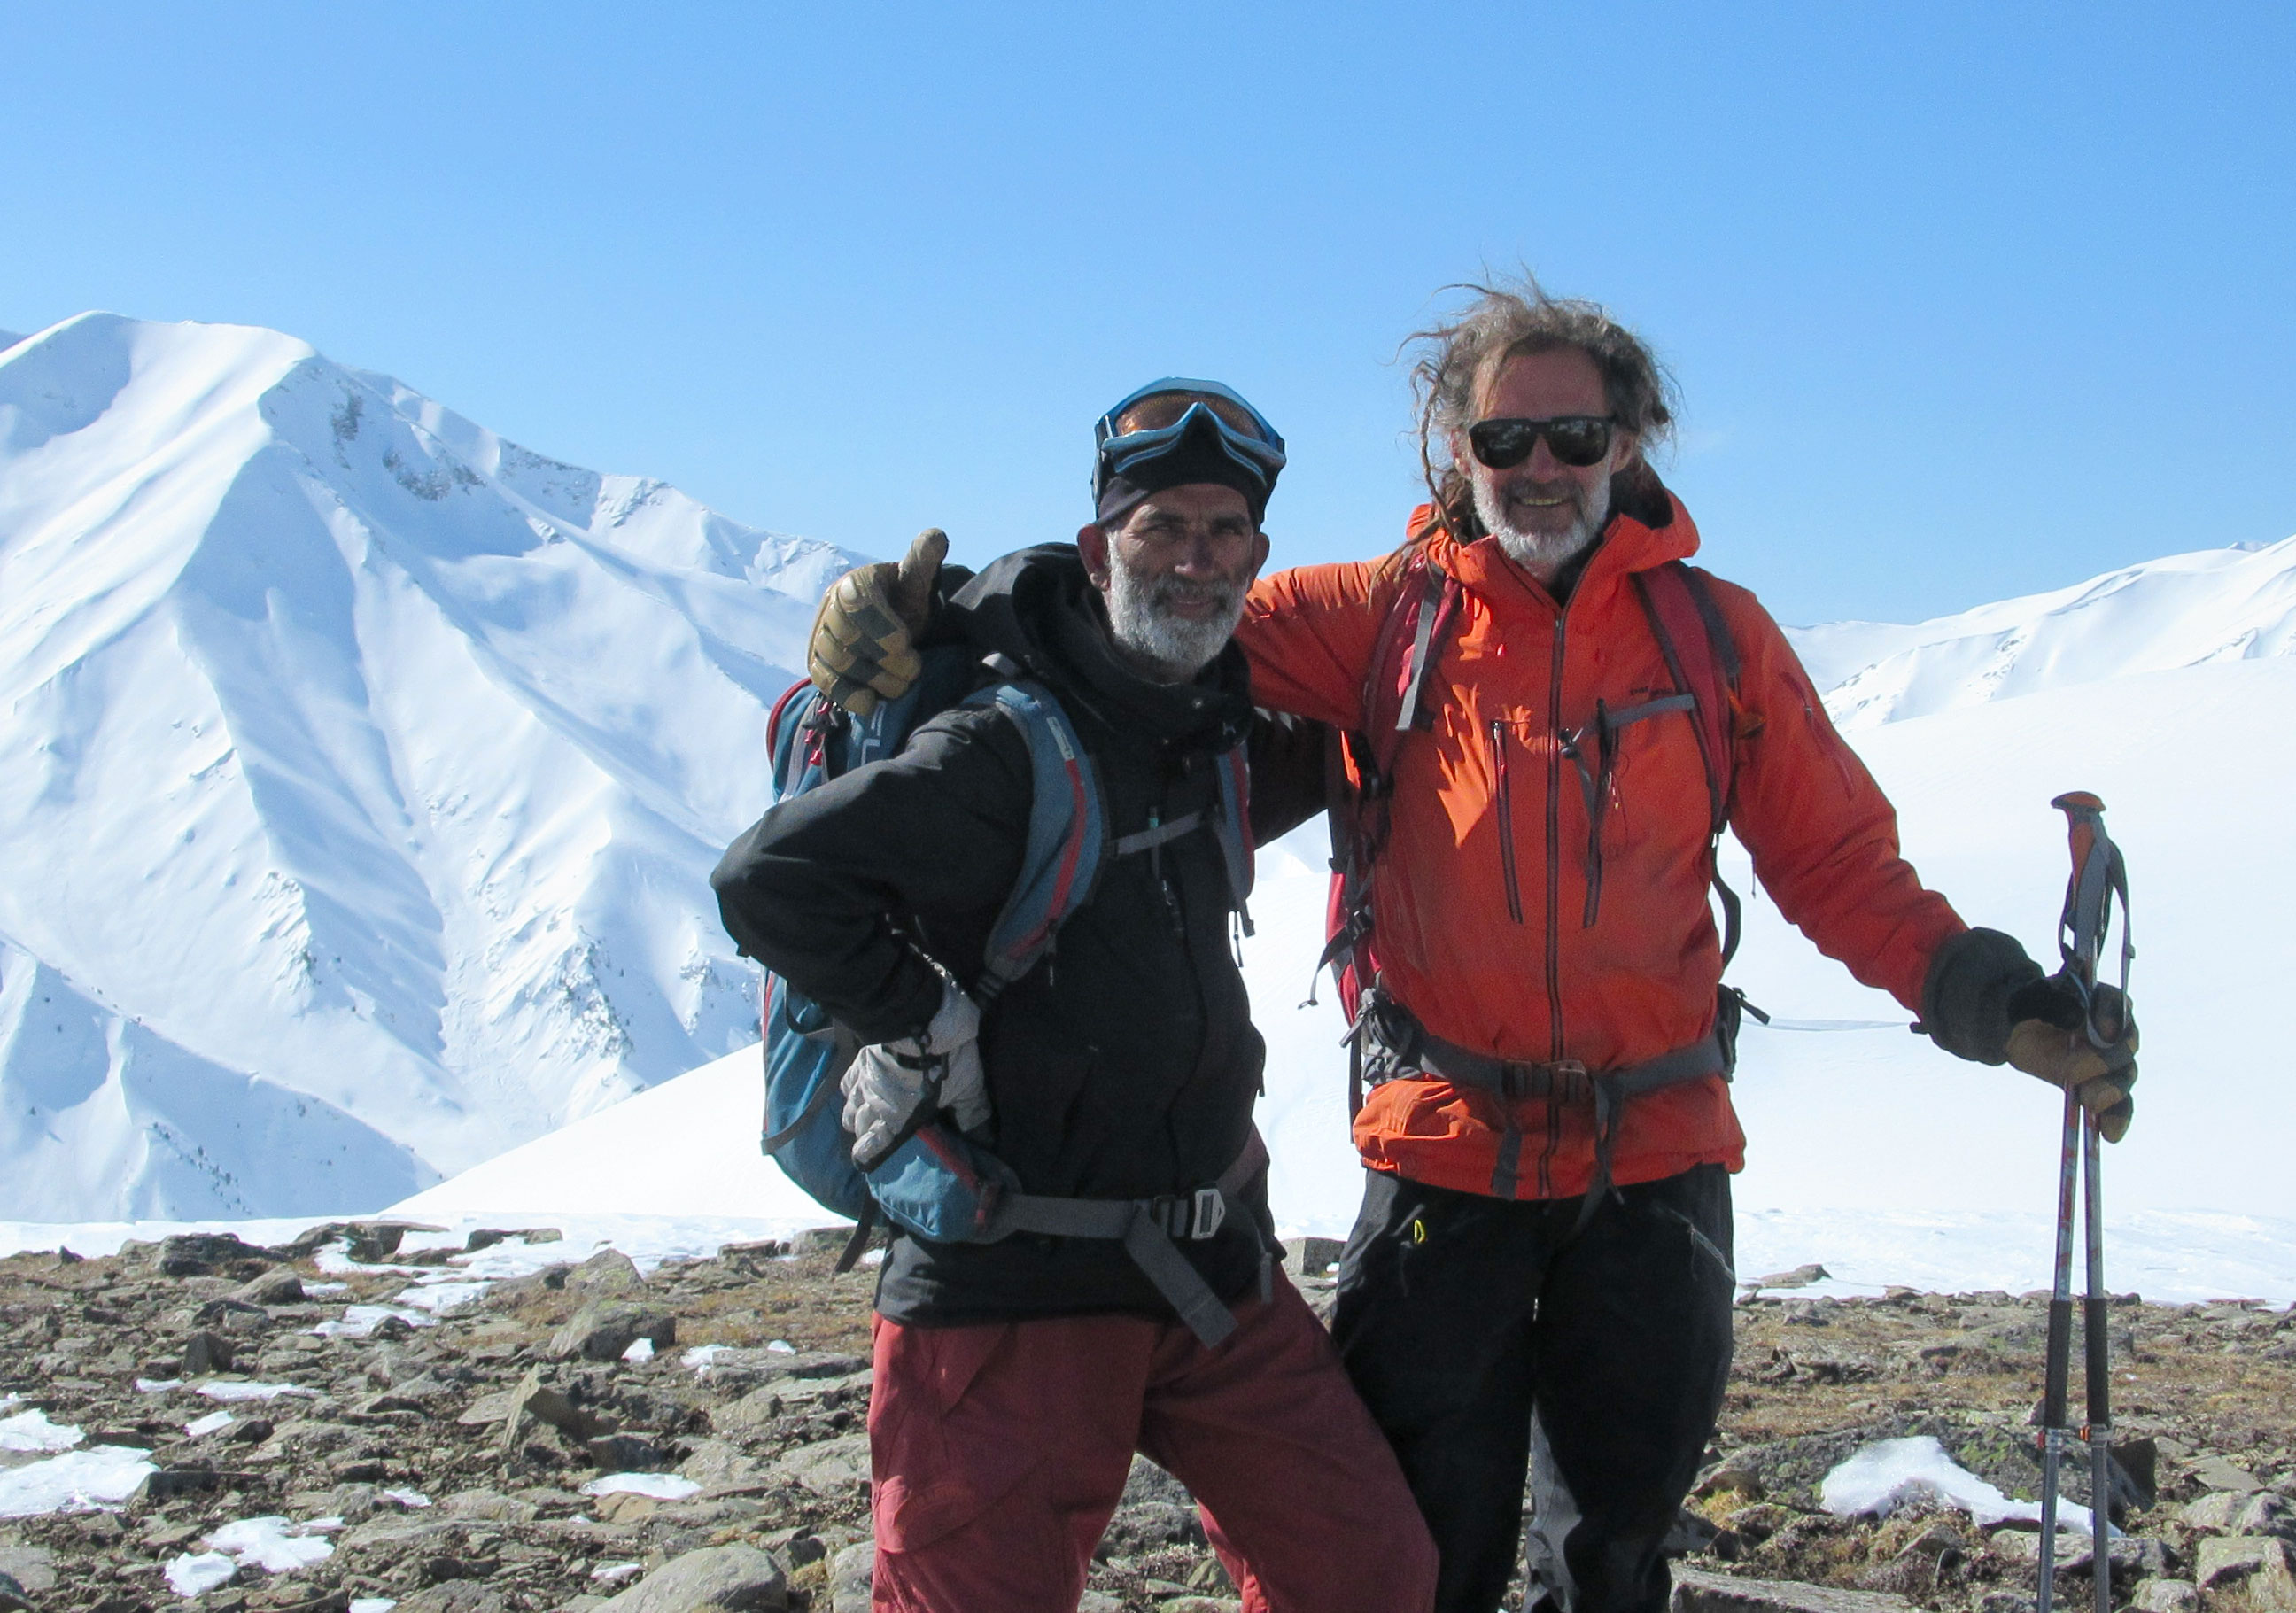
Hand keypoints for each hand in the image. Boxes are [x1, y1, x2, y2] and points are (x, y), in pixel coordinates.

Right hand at [808, 529, 945, 716]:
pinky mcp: (818, 663)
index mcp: (854, 582)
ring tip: (902, 684)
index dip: (880, 624)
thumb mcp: (917, 579)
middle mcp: (830, 606)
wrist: (892, 625)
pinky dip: (846, 694)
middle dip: (884, 658)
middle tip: (913, 668)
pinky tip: (871, 703)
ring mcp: (820, 636)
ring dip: (874, 678)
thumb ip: (924, 559)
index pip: (857, 602)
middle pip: (848, 637)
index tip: (905, 643)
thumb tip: (936, 535)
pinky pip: (824, 680)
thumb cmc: (905, 600)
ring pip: (838, 661)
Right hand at [840, 972, 985, 1169]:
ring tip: (856, 1121)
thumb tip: (985, 1139)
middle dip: (862, 1136)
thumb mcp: (967, 1087)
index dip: (867, 1155)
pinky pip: (847, 1082)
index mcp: (897, 1119)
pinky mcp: (861, 1061)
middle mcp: (874, 1105)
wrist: (922, 1020)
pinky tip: (853, 1090)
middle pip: (858, 1127)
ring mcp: (864, 1082)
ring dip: (852, 1116)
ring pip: (849, 1107)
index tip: (865, 1161)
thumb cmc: (946, 1060)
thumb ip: (970, 1112)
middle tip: (868, 1139)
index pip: (873, 1146)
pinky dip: (849, 1089)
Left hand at [2003, 974, 2138, 1141]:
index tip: (2101, 1032)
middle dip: (2105, 1061)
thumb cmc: (2033, 1005)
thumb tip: (2076, 1018)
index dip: (2111, 1018)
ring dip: (2111, 1093)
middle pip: (2125, 1046)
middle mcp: (2117, 1030)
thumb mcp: (2035, 998)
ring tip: (2093, 1104)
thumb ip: (2055, 1004)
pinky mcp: (2102, 1085)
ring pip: (2124, 1077)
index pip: (2117, 1004)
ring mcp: (2113, 1060)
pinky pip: (2118, 1104)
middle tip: (2077, 1072)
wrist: (2021, 1029)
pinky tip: (2111, 1135)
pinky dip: (2117, 1119)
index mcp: (2104, 999)